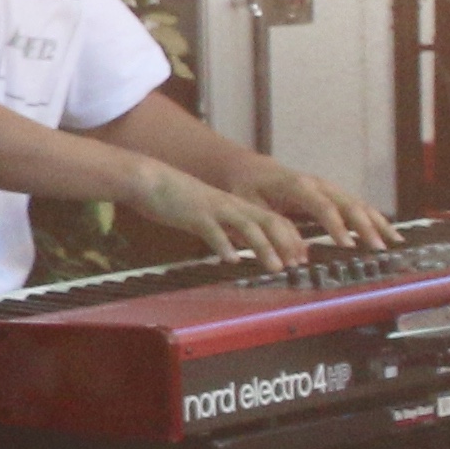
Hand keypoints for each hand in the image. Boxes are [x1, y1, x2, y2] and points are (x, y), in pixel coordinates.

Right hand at [127, 164, 316, 266]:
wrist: (149, 180)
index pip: (274, 219)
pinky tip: (231, 260)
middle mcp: (232, 206)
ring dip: (265, 247)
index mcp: (237, 206)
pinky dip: (224, 246)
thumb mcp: (209, 213)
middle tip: (297, 265)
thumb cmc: (177, 199)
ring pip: (248, 227)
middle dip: (287, 243)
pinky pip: (213, 231)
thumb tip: (242, 247)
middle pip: (270, 221)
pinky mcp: (194, 215)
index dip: (291, 238)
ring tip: (275, 267)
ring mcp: (214, 210)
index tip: (300, 258)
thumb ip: (227, 228)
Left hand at [248, 166, 396, 250]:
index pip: (323, 207)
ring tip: (395, 243)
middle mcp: (318, 185)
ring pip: (359, 205)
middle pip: (349, 205)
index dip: (336, 226)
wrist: (253, 170)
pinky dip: (376, 220)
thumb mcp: (251, 209)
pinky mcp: (335, 195)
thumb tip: (295, 257)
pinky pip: (359, 207)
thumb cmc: (248, 190)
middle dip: (365, 227)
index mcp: (297, 186)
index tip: (348, 246)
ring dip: (378, 224)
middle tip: (379, 249)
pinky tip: (391, 235)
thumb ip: (272, 230)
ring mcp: (329, 188)